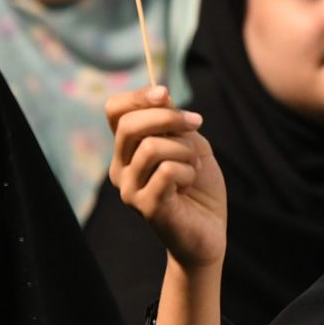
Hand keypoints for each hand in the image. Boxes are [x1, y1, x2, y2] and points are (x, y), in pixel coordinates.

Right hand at [107, 86, 226, 272]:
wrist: (209, 230)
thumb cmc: (199, 186)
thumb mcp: (190, 143)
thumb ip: (173, 121)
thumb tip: (161, 95)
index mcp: (127, 149)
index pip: (114, 111)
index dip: (138, 96)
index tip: (165, 94)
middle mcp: (120, 168)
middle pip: (129, 125)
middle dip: (169, 117)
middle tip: (196, 123)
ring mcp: (129, 189)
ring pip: (152, 147)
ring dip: (185, 151)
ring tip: (192, 167)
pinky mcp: (145, 206)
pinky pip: (167, 171)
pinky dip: (188, 172)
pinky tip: (188, 187)